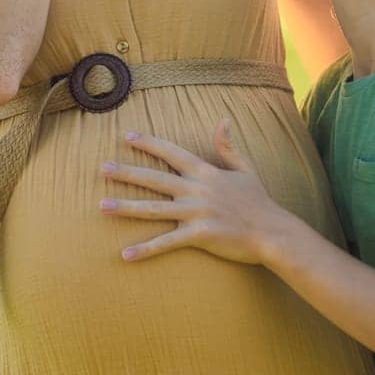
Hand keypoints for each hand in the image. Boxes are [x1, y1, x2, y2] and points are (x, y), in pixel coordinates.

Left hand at [99, 121, 286, 264]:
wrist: (273, 232)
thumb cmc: (259, 201)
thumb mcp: (245, 169)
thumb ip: (228, 147)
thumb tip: (223, 120)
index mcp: (206, 172)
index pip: (171, 153)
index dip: (148, 144)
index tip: (126, 136)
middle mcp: (197, 190)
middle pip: (155, 178)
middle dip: (127, 172)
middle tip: (102, 168)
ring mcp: (197, 213)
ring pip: (154, 209)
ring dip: (126, 207)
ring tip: (101, 206)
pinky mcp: (199, 236)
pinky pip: (166, 243)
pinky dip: (145, 250)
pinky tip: (124, 254)